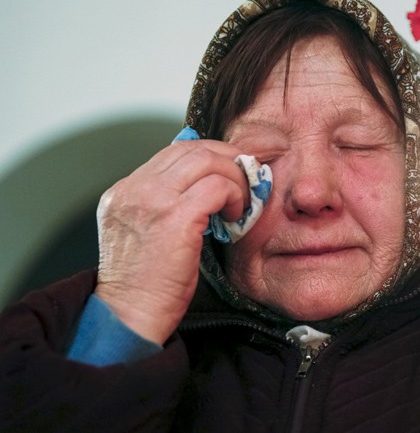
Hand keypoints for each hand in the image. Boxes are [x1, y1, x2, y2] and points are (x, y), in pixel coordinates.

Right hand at [94, 139, 248, 343]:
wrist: (128, 317)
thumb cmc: (145, 285)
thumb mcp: (147, 236)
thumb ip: (167, 206)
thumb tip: (208, 186)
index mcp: (124, 192)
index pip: (174, 152)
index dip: (211, 156)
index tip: (232, 172)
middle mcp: (133, 190)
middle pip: (192, 148)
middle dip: (228, 159)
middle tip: (247, 179)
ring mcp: (150, 200)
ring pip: (207, 159)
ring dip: (234, 176)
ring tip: (241, 201)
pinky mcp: (173, 217)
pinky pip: (217, 186)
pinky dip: (234, 195)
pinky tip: (235, 216)